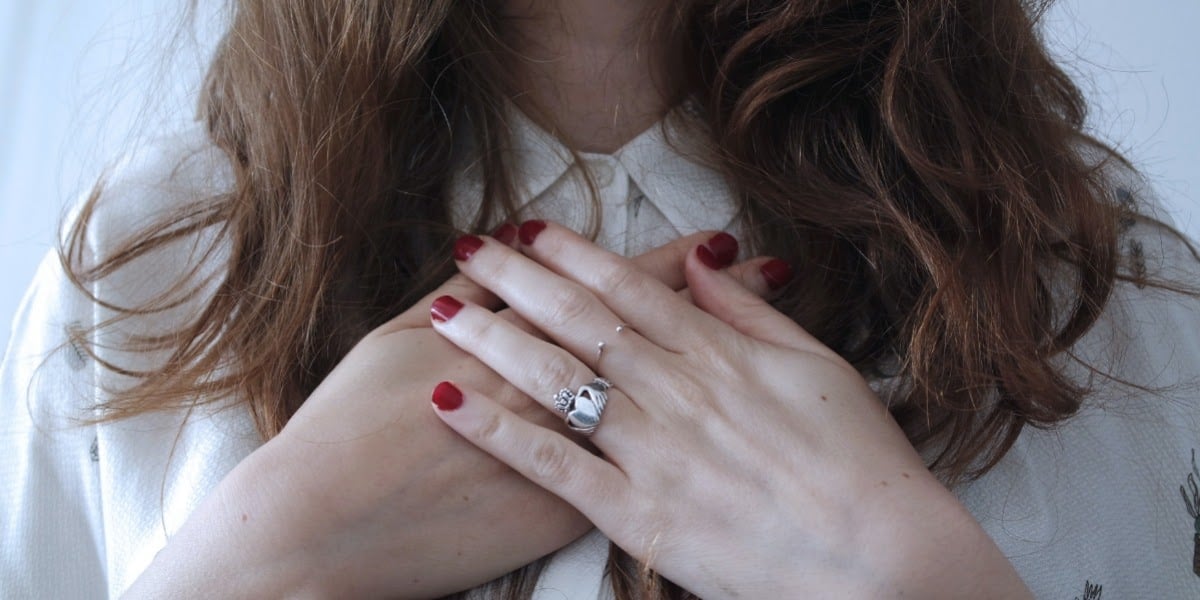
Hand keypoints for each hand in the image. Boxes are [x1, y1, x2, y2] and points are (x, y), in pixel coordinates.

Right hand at [123, 227, 784, 598]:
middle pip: (651, 336)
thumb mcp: (395, 338)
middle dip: (712, 300)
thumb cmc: (347, 426)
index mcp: (518, 340)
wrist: (322, 526)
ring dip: (710, 363)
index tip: (721, 240)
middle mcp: (553, 394)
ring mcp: (562, 459)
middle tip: (763, 267)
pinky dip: (673, 446)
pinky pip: (629, 474)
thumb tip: (505, 252)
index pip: (612, 291)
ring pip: (655, 401)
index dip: (670, 262)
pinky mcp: (559, 515)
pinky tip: (711, 431)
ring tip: (750, 348)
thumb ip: (460, 297)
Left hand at [428, 221, 1031, 598]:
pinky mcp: (638, 515)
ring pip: (557, 380)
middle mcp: (678, 392)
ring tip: (444, 309)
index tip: (529, 229)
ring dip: (494, 339)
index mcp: (721, 355)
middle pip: (580, 321)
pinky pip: (553, 466)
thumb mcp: (820, 368)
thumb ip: (753, 314)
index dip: (573, 254)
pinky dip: (497, 432)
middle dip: (518, 279)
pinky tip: (448, 402)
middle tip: (469, 249)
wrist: (885, 562)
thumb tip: (708, 259)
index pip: (630, 288)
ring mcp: (654, 453)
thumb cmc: (862, 465)